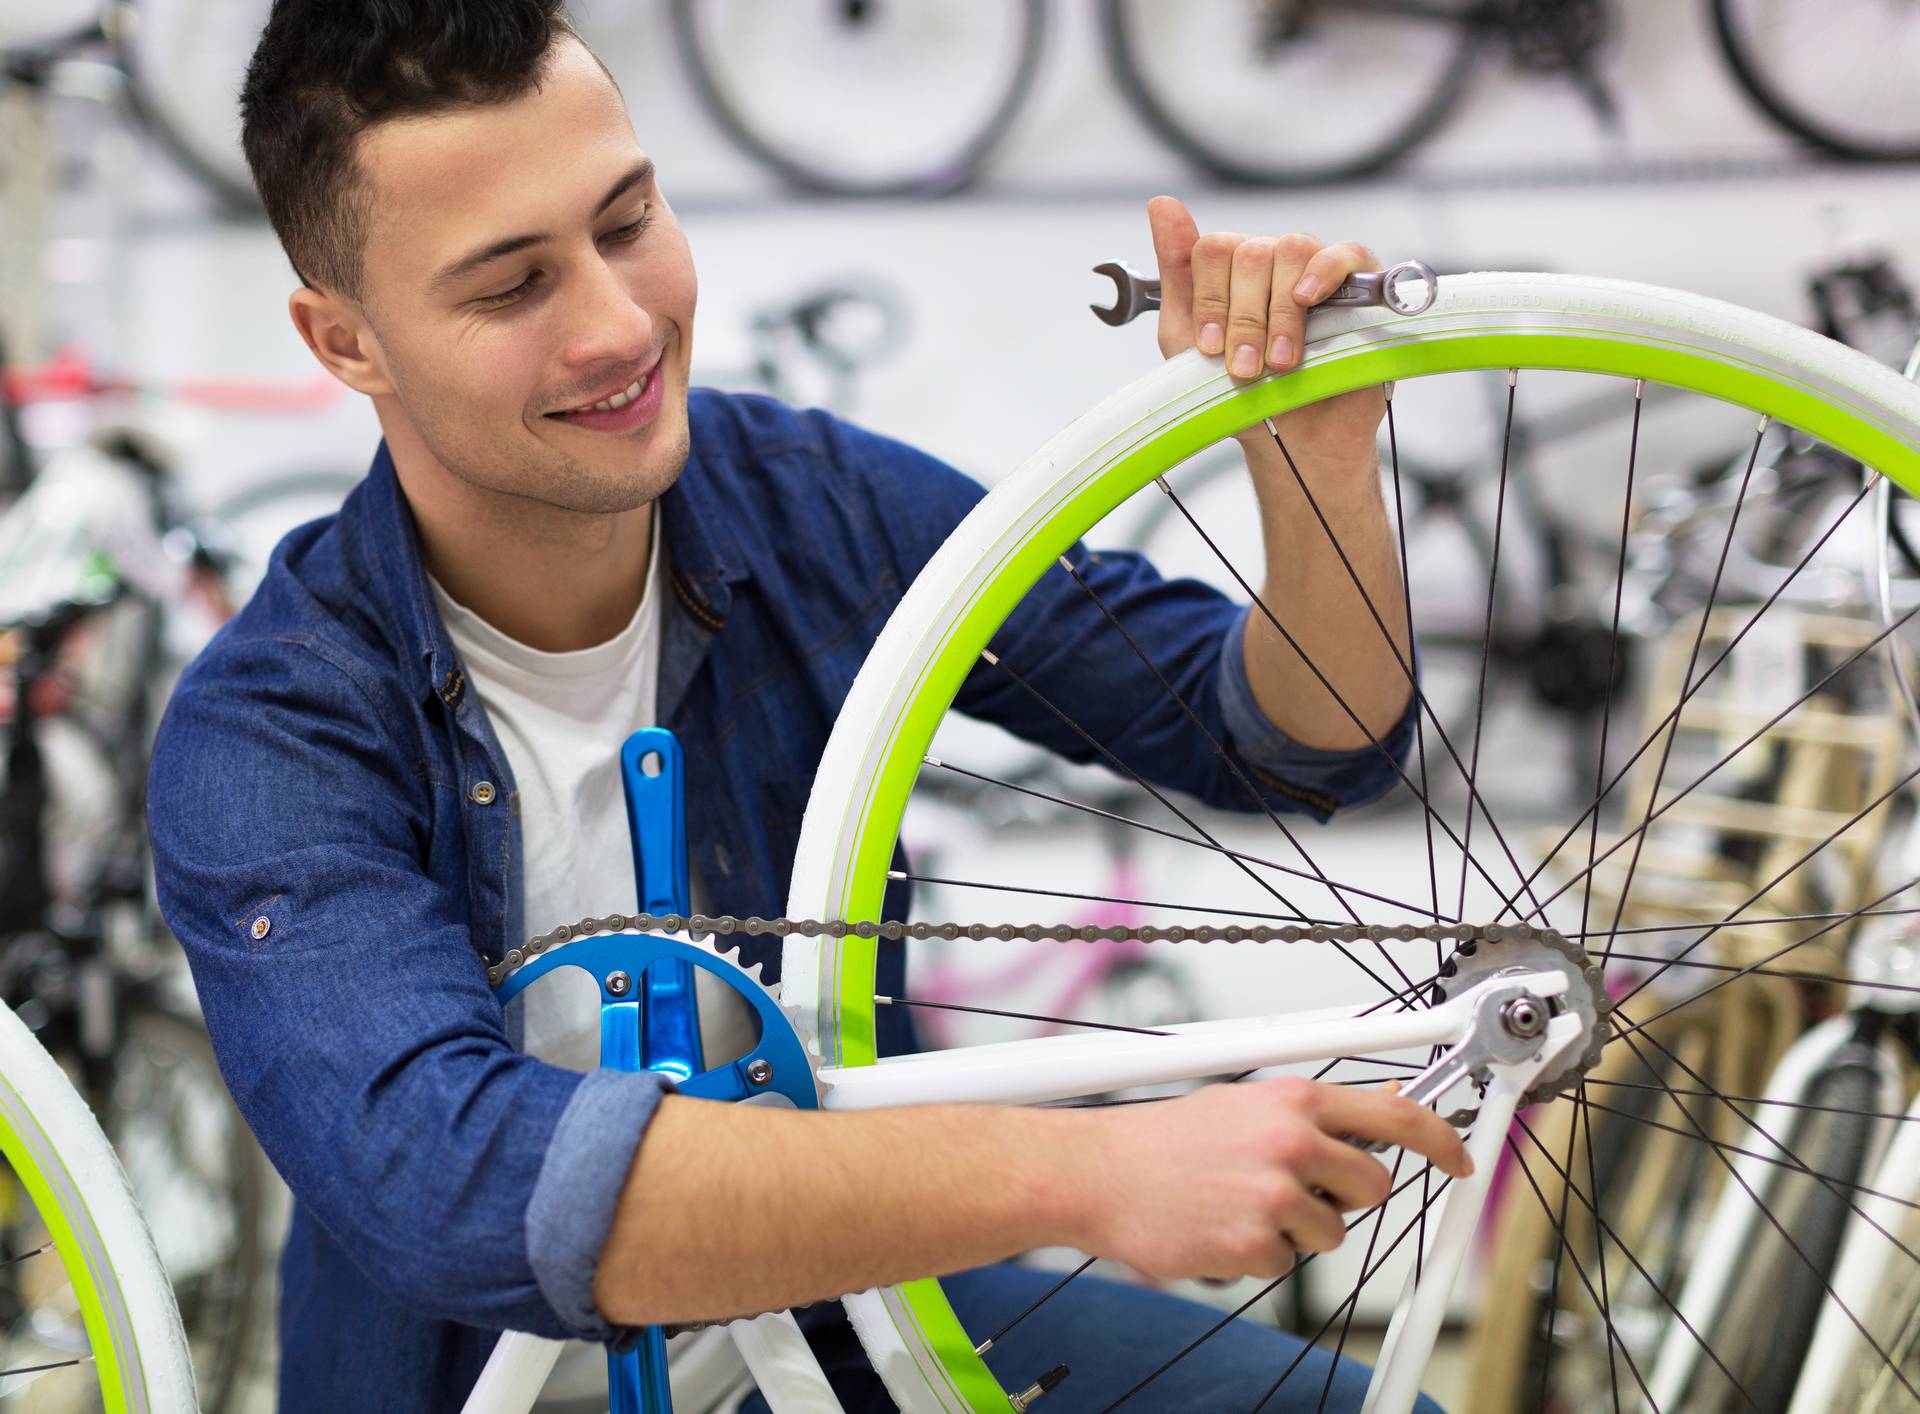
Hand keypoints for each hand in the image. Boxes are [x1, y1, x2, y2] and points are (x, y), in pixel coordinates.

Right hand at [1071, 1077, 1471, 1281]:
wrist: (1100, 1173)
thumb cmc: (1168, 1140)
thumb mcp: (1247, 1103)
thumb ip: (1316, 1111)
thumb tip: (1387, 1106)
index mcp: (1292, 1100)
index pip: (1397, 1118)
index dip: (1441, 1142)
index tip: (1460, 1160)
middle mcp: (1291, 1143)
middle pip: (1373, 1186)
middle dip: (1345, 1196)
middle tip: (1295, 1188)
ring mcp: (1274, 1196)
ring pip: (1331, 1233)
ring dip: (1295, 1229)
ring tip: (1240, 1203)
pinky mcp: (1253, 1244)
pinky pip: (1285, 1264)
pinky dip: (1256, 1254)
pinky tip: (1218, 1226)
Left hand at [1145, 195, 1385, 461]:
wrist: (1294, 440)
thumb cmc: (1242, 393)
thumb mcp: (1189, 344)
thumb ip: (1176, 277)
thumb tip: (1161, 204)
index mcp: (1230, 269)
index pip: (1211, 251)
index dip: (1209, 300)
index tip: (1209, 348)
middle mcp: (1272, 259)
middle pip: (1250, 254)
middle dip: (1243, 319)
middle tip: (1246, 370)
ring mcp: (1315, 267)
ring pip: (1291, 251)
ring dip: (1280, 313)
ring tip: (1281, 362)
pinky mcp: (1359, 281)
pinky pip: (1346, 252)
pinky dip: (1326, 271)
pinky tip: (1308, 300)